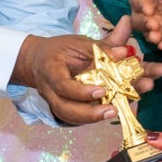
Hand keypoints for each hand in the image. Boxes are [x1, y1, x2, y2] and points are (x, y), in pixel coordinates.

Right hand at [15, 33, 161, 127]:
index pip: (62, 85)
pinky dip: (90, 118)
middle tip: (112, 110)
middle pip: (64, 109)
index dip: (80, 91)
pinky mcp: (62, 107)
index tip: (102, 91)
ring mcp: (54, 101)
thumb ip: (100, 47)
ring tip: (113, 112)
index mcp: (51, 70)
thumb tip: (123, 53)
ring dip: (91, 118)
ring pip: (68, 117)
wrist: (38, 60)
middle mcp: (50, 90)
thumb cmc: (59, 50)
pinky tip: (106, 113)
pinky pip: (74, 118)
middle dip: (89, 113)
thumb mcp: (77, 42)